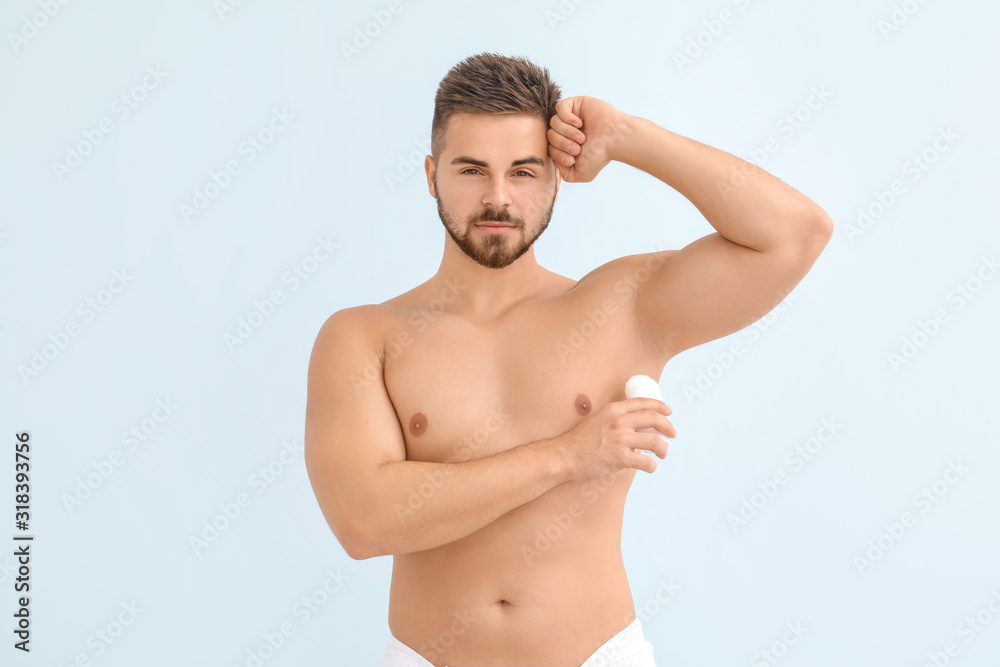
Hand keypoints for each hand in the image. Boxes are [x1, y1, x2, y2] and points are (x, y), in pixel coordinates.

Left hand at [547, 96, 627, 182]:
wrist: (614, 139)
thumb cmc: (600, 155)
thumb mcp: (581, 174)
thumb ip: (566, 174)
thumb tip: (555, 161)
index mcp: (566, 144)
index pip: (549, 148)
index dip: (557, 154)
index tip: (572, 158)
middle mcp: (567, 130)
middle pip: (550, 135)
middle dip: (563, 144)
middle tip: (578, 148)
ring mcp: (570, 116)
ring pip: (554, 122)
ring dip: (567, 132)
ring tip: (582, 137)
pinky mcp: (575, 104)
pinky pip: (560, 107)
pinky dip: (567, 118)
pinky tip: (580, 123)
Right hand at [555, 398, 675, 481]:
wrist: (564, 456)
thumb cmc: (578, 441)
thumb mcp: (596, 419)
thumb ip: (614, 418)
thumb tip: (633, 424)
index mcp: (613, 410)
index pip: (643, 403)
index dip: (660, 407)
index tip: (669, 412)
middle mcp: (619, 422)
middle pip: (654, 420)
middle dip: (668, 427)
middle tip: (672, 434)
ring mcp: (621, 440)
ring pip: (656, 442)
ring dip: (664, 449)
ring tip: (663, 453)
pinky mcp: (621, 458)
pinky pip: (647, 462)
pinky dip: (652, 466)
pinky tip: (650, 467)